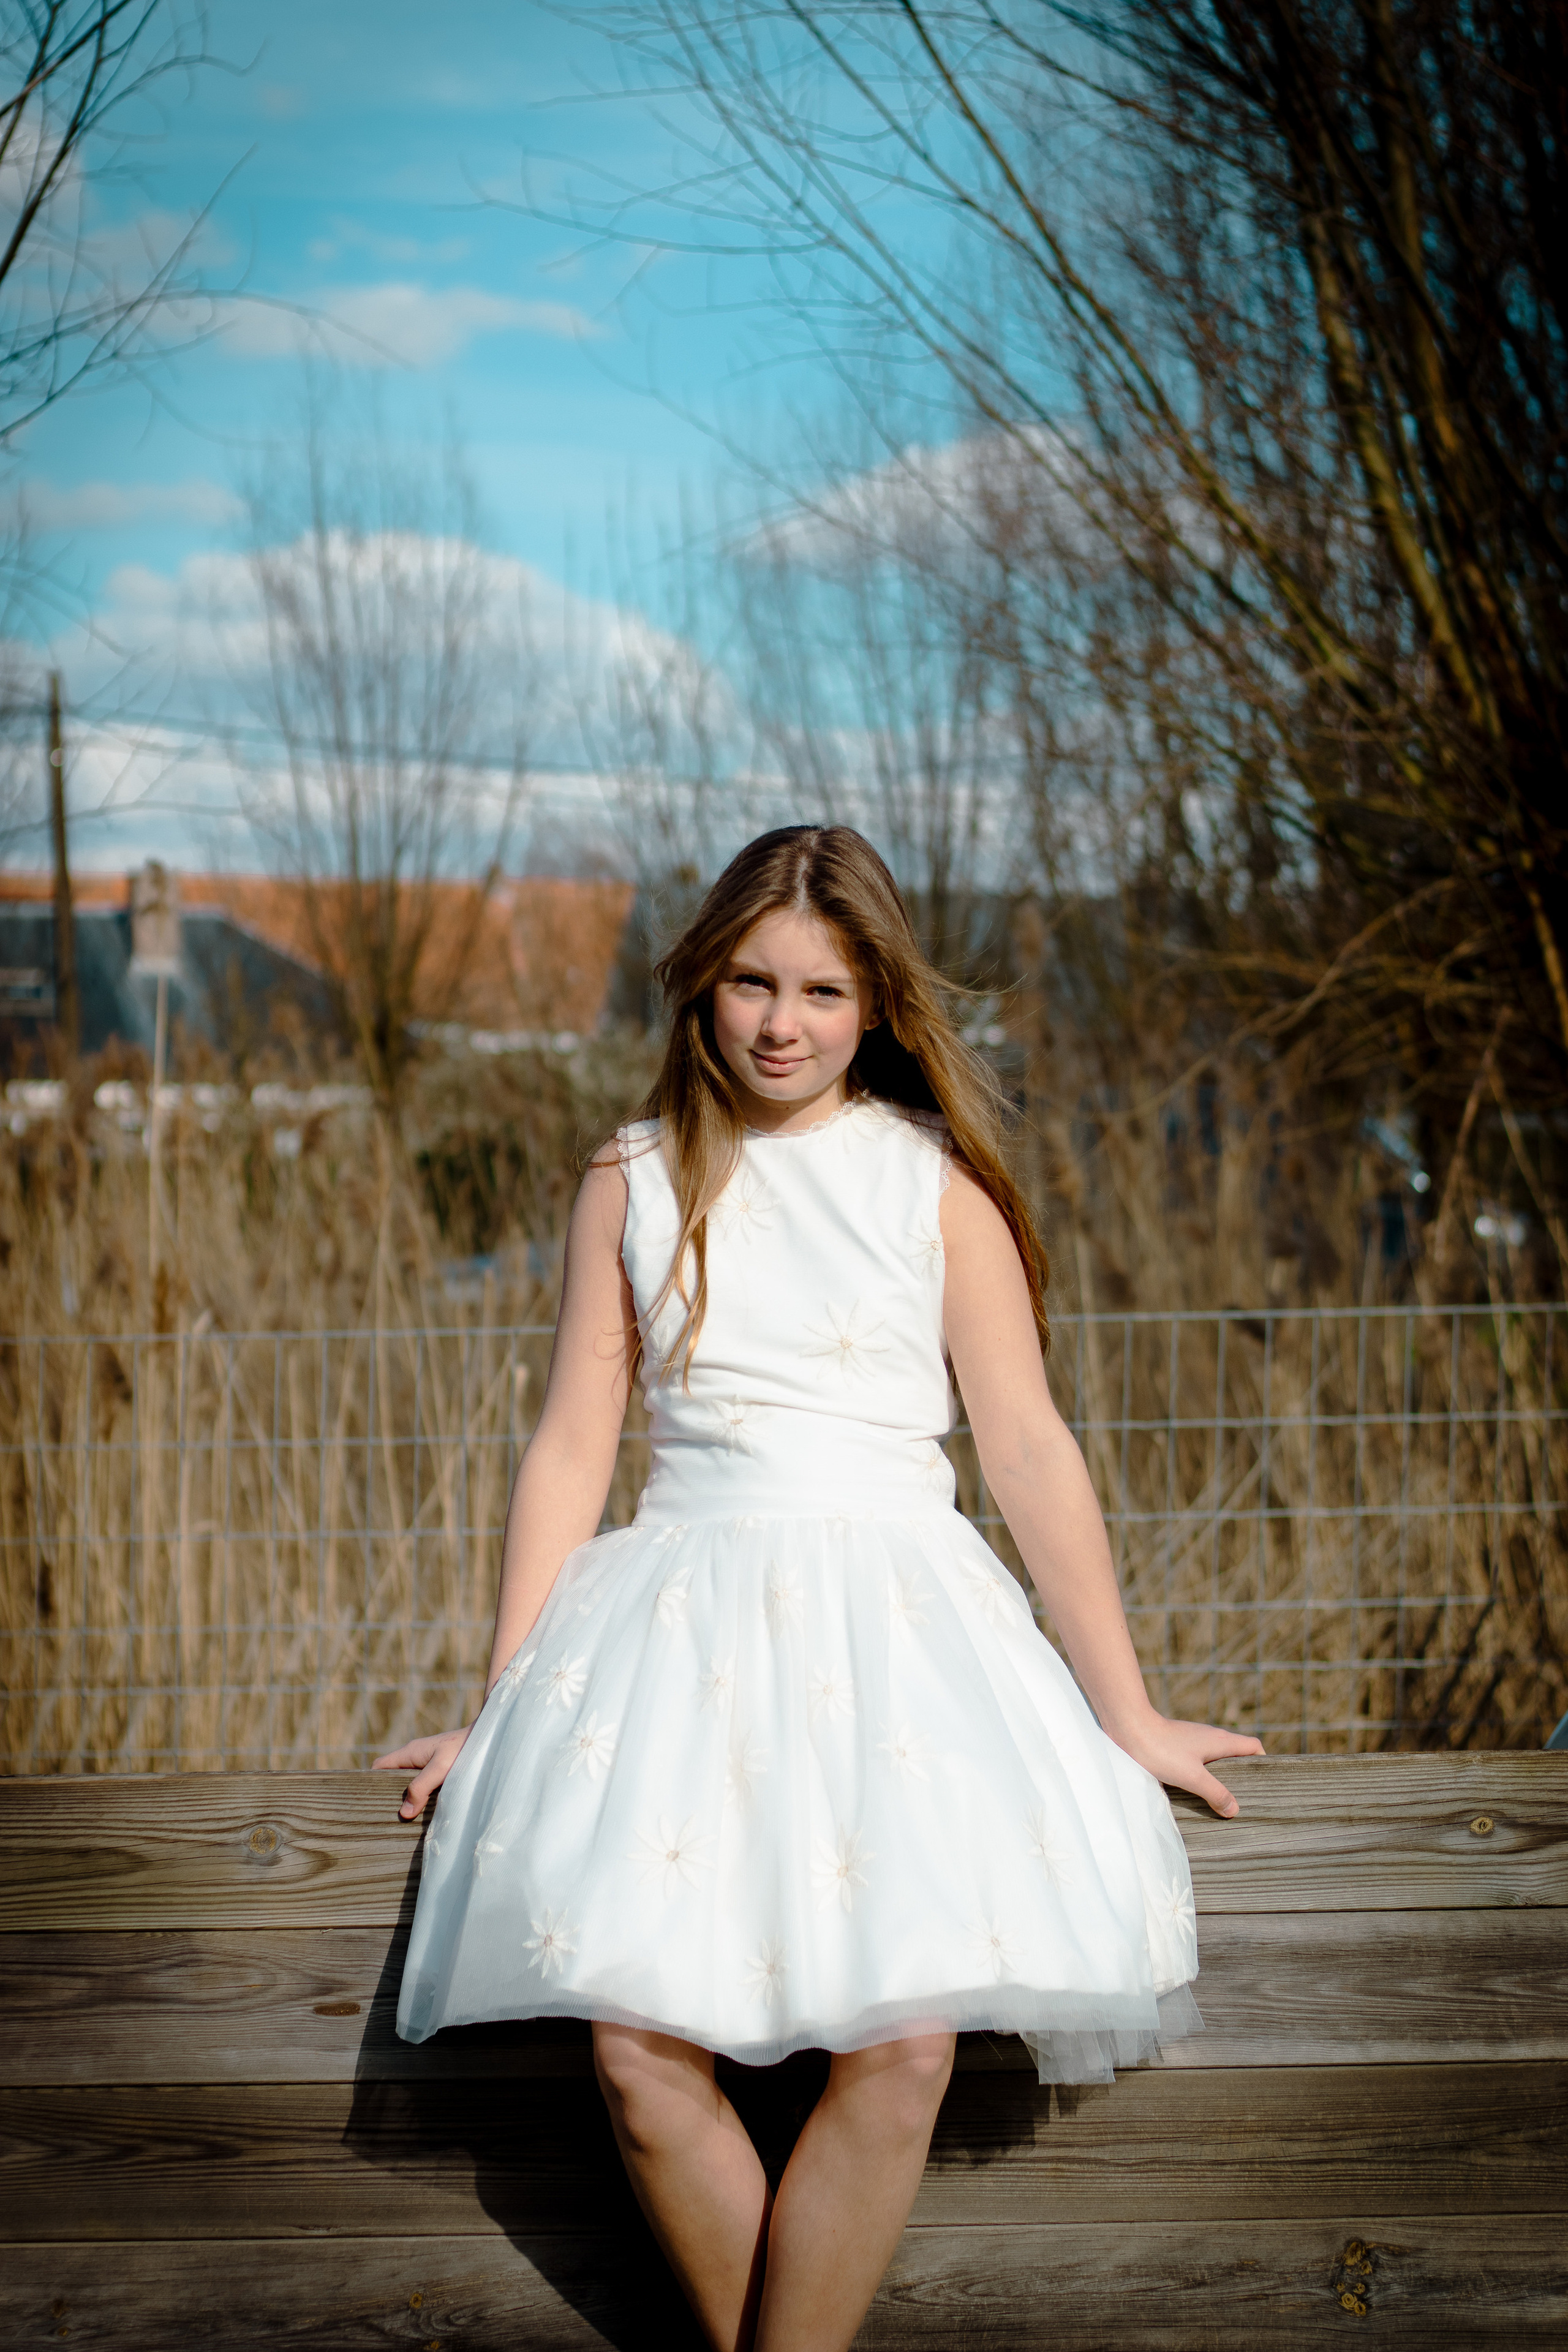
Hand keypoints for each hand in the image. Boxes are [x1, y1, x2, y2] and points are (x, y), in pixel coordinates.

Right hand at [372, 1727, 469, 1820]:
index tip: (373, 1803)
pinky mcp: (440, 1767)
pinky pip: (423, 1782)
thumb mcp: (440, 1769)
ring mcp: (428, 1761)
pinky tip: (426, 1808)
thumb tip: (403, 1812)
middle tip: (393, 1817)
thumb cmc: (464, 1749)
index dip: (373, 1783)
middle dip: (391, 1794)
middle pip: (392, 1776)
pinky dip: (421, 1794)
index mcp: (410, 1752)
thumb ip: (421, 1788)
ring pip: (409, 1780)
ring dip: (409, 1796)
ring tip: (409, 1817)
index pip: (379, 1767)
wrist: (490, 1737)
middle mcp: (415, 1755)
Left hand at [1107, 1713, 1264, 1817]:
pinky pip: (1197, 1761)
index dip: (1263, 1762)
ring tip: (1219, 1802)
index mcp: (1220, 1741)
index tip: (1264, 1783)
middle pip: (1236, 1754)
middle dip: (1242, 1775)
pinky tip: (1193, 1792)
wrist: (1128, 1727)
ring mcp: (1192, 1741)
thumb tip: (1235, 1809)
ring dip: (1219, 1777)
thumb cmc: (1161, 1750)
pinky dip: (1201, 1775)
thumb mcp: (1192, 1777)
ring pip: (1215, 1759)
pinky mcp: (1176, 1745)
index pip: (1253, 1746)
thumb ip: (1216, 1793)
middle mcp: (1210, 1737)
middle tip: (1243, 1800)